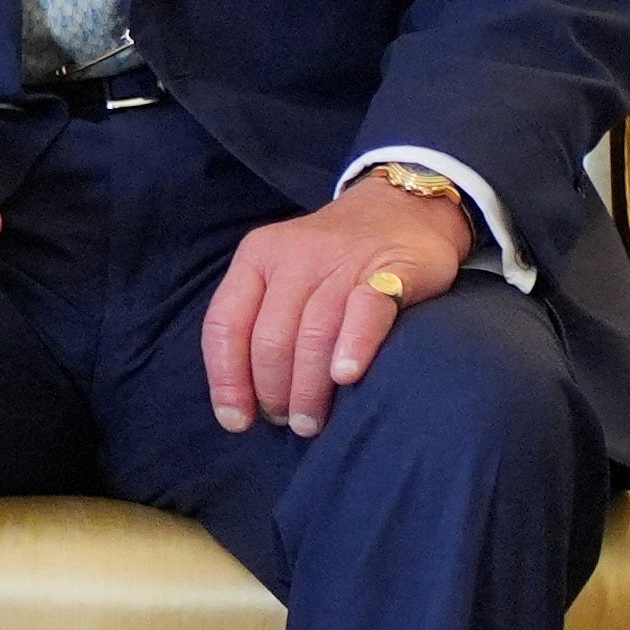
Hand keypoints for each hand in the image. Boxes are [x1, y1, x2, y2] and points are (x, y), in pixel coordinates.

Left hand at [201, 180, 474, 439]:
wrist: (404, 206)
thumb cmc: (332, 258)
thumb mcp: (282, 274)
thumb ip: (260, 323)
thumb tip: (242, 402)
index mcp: (257, 257)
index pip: (225, 324)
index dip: (226, 379)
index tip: (237, 421)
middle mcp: (295, 256)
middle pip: (270, 338)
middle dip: (273, 392)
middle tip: (289, 423)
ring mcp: (343, 261)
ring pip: (313, 333)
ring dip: (308, 388)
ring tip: (311, 422)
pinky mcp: (391, 269)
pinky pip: (365, 312)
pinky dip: (353, 347)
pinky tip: (346, 377)